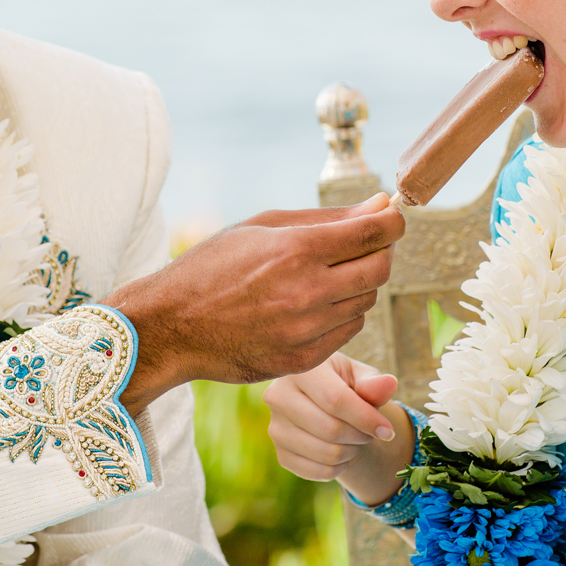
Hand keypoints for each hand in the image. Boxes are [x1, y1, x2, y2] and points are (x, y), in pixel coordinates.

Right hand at [109, 193, 404, 414]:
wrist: (172, 326)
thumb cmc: (213, 267)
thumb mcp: (262, 227)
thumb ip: (327, 218)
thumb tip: (382, 205)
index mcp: (296, 250)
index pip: (375, 232)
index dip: (393, 221)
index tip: (391, 217)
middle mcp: (308, 292)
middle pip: (380, 268)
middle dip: (381, 251)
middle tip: (364, 245)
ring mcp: (307, 331)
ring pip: (367, 301)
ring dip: (359, 284)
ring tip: (327, 275)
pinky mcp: (304, 360)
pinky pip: (348, 331)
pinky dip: (342, 314)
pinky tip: (315, 304)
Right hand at [263, 353, 414, 505]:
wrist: (323, 404)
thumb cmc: (345, 384)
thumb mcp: (360, 377)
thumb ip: (374, 383)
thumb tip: (389, 384)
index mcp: (300, 370)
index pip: (335, 400)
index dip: (366, 419)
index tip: (388, 430)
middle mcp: (278, 396)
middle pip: (330, 429)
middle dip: (360, 436)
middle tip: (371, 432)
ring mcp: (275, 428)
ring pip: (326, 453)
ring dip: (352, 452)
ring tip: (357, 439)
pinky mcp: (280, 453)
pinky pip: (318, 471)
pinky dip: (339, 467)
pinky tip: (344, 451)